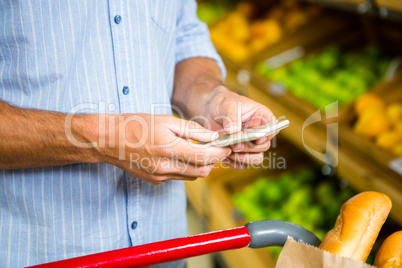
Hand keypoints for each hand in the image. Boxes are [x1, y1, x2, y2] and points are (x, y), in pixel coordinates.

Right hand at [98, 113, 230, 184]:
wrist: (108, 140)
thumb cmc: (135, 125)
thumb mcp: (165, 119)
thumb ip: (192, 130)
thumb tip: (213, 137)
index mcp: (168, 149)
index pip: (205, 157)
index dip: (220, 152)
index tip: (226, 146)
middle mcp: (164, 167)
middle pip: (202, 171)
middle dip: (212, 160)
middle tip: (214, 147)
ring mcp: (159, 176)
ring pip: (192, 176)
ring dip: (200, 165)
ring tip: (197, 149)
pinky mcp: (154, 181)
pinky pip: (178, 177)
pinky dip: (185, 168)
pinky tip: (179, 155)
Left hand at [199, 87, 277, 169]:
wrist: (210, 112)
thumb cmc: (223, 103)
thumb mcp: (227, 104)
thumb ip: (231, 116)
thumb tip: (233, 131)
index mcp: (262, 117)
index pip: (273, 127)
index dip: (268, 135)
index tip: (257, 139)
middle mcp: (259, 133)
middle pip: (264, 146)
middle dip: (250, 148)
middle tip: (235, 146)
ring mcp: (250, 145)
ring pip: (255, 158)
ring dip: (243, 158)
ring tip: (229, 152)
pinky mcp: (240, 154)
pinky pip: (241, 165)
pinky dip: (233, 163)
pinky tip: (224, 156)